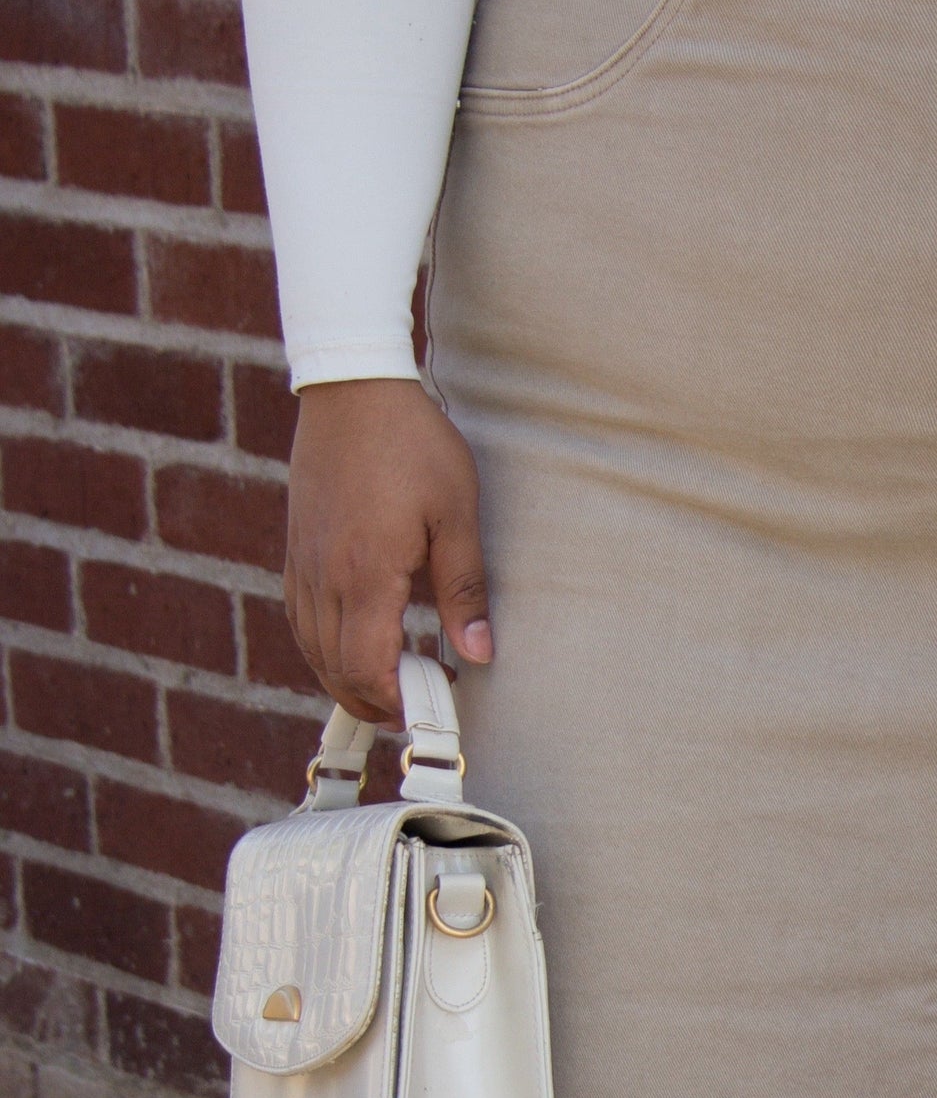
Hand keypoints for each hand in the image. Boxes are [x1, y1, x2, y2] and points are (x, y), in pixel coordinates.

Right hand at [283, 377, 492, 726]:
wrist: (353, 387)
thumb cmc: (413, 444)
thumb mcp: (457, 515)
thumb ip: (465, 589)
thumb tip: (478, 653)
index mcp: (366, 573)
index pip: (366, 666)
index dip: (393, 701)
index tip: (425, 709)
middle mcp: (325, 575)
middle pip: (334, 668)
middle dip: (370, 701)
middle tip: (412, 708)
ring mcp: (303, 561)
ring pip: (310, 646)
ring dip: (343, 678)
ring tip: (386, 687)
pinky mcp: (296, 547)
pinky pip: (299, 616)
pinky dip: (320, 646)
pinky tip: (349, 646)